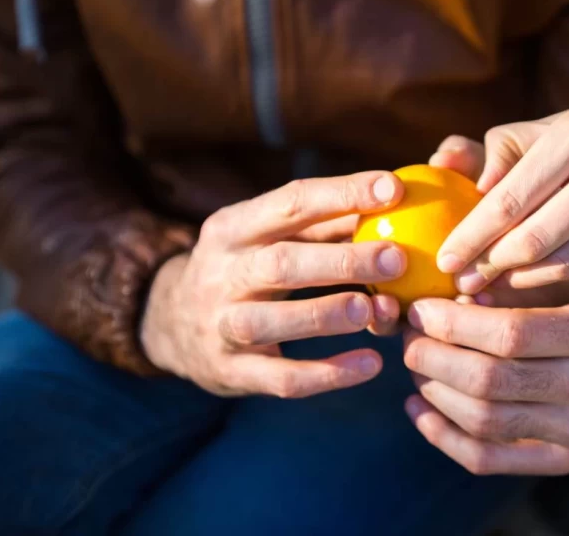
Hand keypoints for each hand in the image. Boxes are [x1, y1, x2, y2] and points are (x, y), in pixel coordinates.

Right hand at [140, 172, 407, 396]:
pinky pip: (282, 378)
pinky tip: (371, 364)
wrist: (171, 325)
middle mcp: (222, 273)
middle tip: (397, 259)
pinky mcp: (232, 372)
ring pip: (271, 321)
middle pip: (281, 263)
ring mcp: (222, 325)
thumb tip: (394, 199)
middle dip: (341, 261)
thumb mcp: (268, 237)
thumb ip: (325, 225)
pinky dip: (328, 374)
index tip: (393, 190)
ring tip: (376, 310)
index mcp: (234, 227)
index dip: (342, 194)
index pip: (290, 202)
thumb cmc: (245, 269)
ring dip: (326, 315)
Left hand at [403, 268, 568, 474]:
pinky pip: (490, 459)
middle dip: (433, 356)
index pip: (512, 334)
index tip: (421, 307)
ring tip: (414, 363)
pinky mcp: (563, 460)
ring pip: (484, 420)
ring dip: (433, 391)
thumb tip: (460, 276)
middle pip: (491, 380)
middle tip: (407, 335)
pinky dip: (444, 437)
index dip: (455, 322)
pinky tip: (419, 410)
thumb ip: (534, 265)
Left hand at [436, 67, 568, 292]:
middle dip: (492, 268)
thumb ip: (512, 149)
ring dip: (526, 281)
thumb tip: (472, 188)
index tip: (444, 261)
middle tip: (464, 285)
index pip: (509, 199)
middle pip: (536, 240)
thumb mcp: (566, 120)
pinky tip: (546, 278)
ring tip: (497, 286)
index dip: (471, 237)